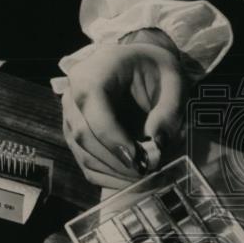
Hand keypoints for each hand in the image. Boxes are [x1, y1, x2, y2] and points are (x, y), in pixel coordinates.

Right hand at [61, 32, 188, 187]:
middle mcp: (73, 96)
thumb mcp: (173, 80)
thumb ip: (169, 110)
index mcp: (92, 75)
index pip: (94, 113)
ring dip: (115, 172)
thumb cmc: (154, 69)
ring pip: (84, 155)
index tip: (140, 159)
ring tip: (145, 176)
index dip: (115, 140)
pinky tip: (132, 177)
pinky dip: (110, 177)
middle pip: (84, 137)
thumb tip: (157, 142)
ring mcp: (70, 117)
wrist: (137, 64)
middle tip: (147, 171)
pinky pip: (87, 164)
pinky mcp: (75, 136)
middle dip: (117, 161)